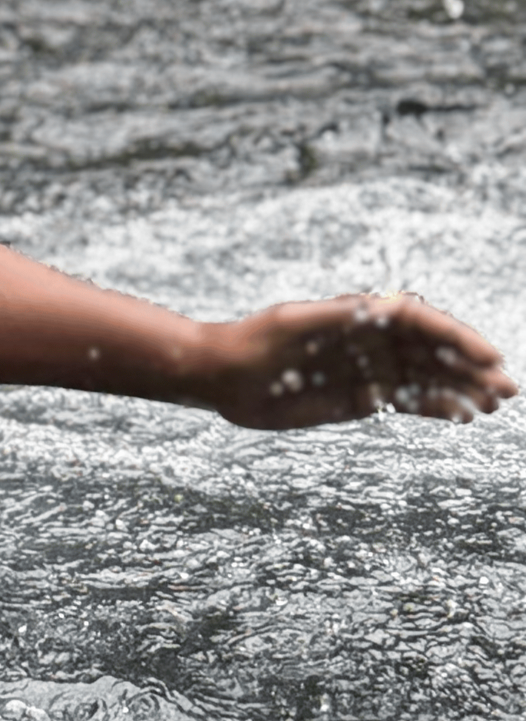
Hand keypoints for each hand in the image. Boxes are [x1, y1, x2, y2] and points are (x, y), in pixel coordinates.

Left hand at [199, 292, 513, 429]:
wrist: (222, 376)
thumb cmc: (252, 342)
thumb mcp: (293, 323)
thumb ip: (340, 315)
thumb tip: (386, 304)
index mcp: (358, 316)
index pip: (420, 321)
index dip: (456, 336)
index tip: (486, 356)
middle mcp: (368, 340)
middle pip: (431, 351)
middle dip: (469, 367)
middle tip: (505, 390)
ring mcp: (367, 368)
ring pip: (426, 378)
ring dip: (461, 388)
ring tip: (493, 404)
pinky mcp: (359, 396)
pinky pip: (406, 401)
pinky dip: (435, 408)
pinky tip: (461, 416)